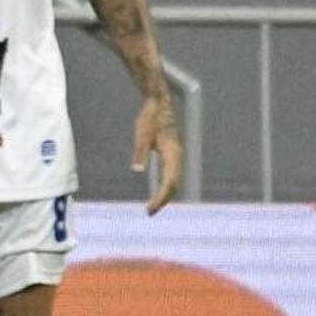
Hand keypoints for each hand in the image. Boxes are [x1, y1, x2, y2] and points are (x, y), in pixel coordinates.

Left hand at [133, 91, 182, 212]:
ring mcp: (177, 155)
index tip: (150, 208)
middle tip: (150, 212)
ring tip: (153, 206)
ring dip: (165, 194)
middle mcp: (178, 157)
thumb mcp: (142, 135)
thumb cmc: (150, 118)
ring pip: (174, 180)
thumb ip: (140, 152)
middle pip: (174, 185)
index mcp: (173, 154)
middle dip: (163, 200)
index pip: (169, 183)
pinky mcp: (173, 153)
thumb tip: (137, 170)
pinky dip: (166, 185)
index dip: (161, 198)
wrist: (158, 103)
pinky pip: (172, 174)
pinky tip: (158, 190)